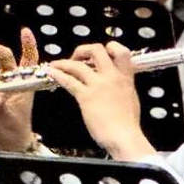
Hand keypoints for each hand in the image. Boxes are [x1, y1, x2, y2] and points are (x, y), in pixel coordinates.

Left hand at [45, 41, 153, 160]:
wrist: (124, 136)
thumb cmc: (128, 123)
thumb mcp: (131, 98)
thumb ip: (123, 87)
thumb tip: (118, 84)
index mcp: (125, 77)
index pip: (120, 51)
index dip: (110, 47)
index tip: (102, 52)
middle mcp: (112, 77)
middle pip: (97, 50)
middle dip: (84, 50)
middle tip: (78, 57)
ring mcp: (98, 85)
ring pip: (78, 64)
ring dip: (64, 62)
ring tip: (56, 64)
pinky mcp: (86, 96)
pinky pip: (69, 80)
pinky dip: (58, 74)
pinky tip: (51, 73)